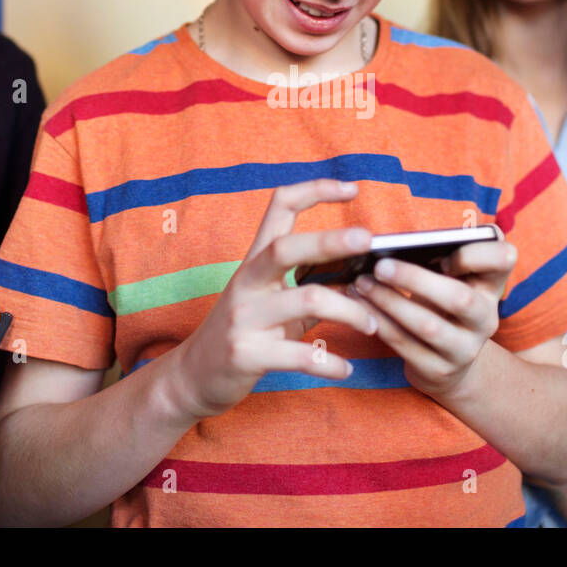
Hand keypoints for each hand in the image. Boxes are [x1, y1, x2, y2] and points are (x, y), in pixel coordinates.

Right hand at [169, 179, 378, 418]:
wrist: (193, 377)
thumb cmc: (242, 333)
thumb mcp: (270, 302)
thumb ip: (309, 288)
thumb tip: (360, 280)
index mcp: (255, 262)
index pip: (280, 206)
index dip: (315, 190)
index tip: (351, 189)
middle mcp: (247, 282)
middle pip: (287, 247)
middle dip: (331, 240)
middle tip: (368, 240)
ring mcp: (244, 318)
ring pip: (308, 301)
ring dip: (351, 312)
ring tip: (373, 324)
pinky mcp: (247, 354)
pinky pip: (301, 356)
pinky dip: (331, 364)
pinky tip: (346, 369)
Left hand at [349, 235, 514, 398]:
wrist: (450, 363)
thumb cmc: (443, 304)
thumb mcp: (453, 280)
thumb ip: (441, 256)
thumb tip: (396, 242)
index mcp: (491, 285)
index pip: (504, 258)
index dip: (475, 253)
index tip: (444, 252)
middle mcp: (485, 319)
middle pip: (460, 298)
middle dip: (416, 280)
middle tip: (380, 266)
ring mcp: (465, 349)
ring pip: (427, 326)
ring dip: (389, 302)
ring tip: (361, 284)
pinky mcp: (439, 370)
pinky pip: (405, 345)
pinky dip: (379, 323)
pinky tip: (360, 305)